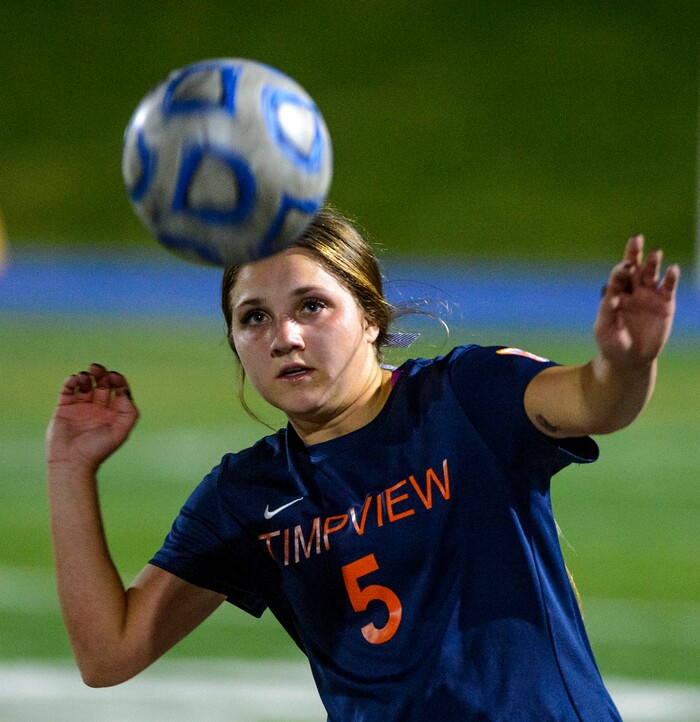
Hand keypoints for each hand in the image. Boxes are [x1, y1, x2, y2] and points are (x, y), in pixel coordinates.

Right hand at [46, 363, 138, 472]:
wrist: (72, 462)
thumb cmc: (98, 449)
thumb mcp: (121, 431)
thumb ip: (129, 411)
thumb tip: (124, 392)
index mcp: (114, 413)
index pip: (118, 389)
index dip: (118, 379)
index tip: (113, 376)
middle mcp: (98, 409)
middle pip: (102, 384)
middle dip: (101, 373)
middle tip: (96, 368)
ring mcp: (81, 408)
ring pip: (85, 384)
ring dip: (86, 376)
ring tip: (84, 377)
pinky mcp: (64, 409)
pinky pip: (68, 390)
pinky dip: (71, 381)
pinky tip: (74, 380)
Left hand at [595, 234, 678, 366]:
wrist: (631, 360)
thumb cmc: (612, 344)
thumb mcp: (605, 329)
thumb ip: (607, 312)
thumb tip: (611, 295)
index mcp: (614, 294)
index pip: (616, 278)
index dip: (619, 272)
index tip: (623, 270)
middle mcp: (631, 290)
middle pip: (633, 267)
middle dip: (633, 253)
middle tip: (636, 238)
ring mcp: (649, 296)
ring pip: (651, 274)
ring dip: (652, 263)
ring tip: (655, 253)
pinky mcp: (665, 304)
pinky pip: (668, 288)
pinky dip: (670, 278)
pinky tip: (672, 269)